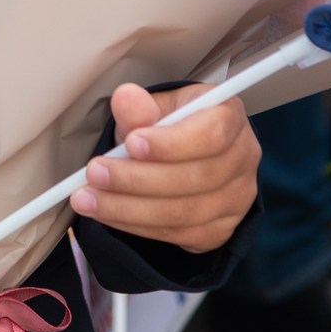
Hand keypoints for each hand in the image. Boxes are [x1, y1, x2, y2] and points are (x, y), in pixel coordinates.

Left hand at [70, 82, 259, 253]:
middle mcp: (242, 159)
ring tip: (88, 198)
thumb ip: (141, 107)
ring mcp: (236, 199)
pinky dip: (136, 225)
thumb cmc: (171, 125)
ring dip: (128, 208)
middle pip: (195, 179)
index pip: (212, 135)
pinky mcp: (220, 229)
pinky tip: (108, 214)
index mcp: (230, 117)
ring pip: (183, 213)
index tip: (131, 143)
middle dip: (136, 179)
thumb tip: (126, 97)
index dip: (171, 143)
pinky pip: (177, 234)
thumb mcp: (155, 107)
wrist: (184, 156)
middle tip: (94, 174)